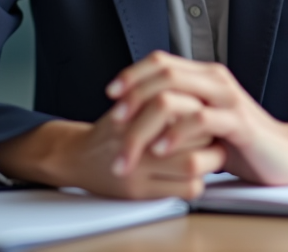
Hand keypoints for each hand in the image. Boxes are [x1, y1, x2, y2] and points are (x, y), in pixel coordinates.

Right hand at [0, 93, 225, 199]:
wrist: (77, 157)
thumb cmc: (111, 129)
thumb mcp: (133, 102)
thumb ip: (164, 96)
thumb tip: (202, 95)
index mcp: (138, 109)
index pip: (188, 106)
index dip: (202, 110)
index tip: (205, 112)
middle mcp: (138, 138)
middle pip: (194, 133)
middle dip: (209, 133)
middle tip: (211, 134)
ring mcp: (140, 166)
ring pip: (194, 164)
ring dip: (209, 160)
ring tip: (206, 154)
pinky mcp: (142, 191)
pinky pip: (187, 190)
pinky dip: (197, 182)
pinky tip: (191, 174)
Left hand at [106, 51, 287, 185]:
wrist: (285, 155)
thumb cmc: (241, 141)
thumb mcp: (204, 121)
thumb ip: (179, 110)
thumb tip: (138, 112)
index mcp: (204, 75)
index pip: (160, 61)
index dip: (132, 74)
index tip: (110, 95)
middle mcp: (214, 80)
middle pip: (162, 75)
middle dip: (131, 98)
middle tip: (114, 123)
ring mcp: (226, 98)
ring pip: (173, 98)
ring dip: (144, 125)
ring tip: (129, 147)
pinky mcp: (238, 122)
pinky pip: (200, 120)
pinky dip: (175, 135)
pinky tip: (161, 150)